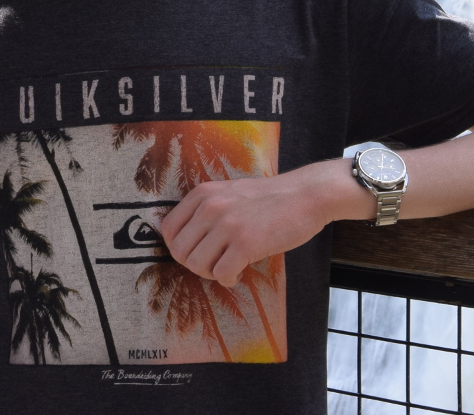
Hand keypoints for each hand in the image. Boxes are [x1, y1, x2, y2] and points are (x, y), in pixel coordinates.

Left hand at [157, 166, 346, 287]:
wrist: (306, 195)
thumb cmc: (269, 198)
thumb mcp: (229, 193)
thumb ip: (207, 209)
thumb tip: (187, 240)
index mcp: (202, 194)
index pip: (168, 229)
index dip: (179, 247)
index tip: (198, 253)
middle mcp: (210, 207)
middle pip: (179, 251)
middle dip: (195, 264)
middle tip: (214, 264)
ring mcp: (227, 225)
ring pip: (196, 265)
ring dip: (211, 273)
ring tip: (227, 268)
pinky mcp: (246, 243)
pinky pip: (221, 274)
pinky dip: (228, 280)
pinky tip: (240, 273)